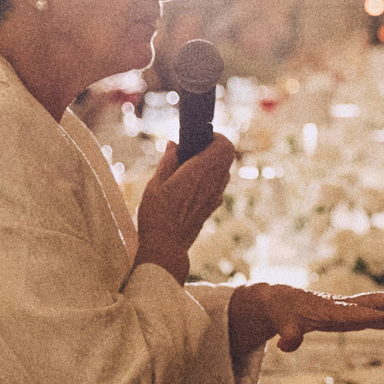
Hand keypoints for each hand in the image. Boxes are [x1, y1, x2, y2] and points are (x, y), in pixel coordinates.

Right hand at [134, 137, 236, 283]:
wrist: (166, 247)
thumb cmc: (156, 216)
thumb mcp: (155, 184)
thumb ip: (167, 161)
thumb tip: (173, 144)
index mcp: (198, 173)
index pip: (224, 145)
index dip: (216, 136)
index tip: (200, 136)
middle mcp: (212, 183)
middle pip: (228, 155)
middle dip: (214, 147)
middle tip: (194, 148)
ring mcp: (215, 195)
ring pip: (225, 169)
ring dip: (212, 163)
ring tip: (189, 166)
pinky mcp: (213, 206)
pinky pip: (219, 184)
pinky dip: (210, 177)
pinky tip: (190, 184)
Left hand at [228, 284, 383, 354]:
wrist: (285, 301)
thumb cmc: (284, 312)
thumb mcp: (283, 323)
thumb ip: (288, 335)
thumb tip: (285, 346)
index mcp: (329, 310)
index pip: (349, 313)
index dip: (364, 315)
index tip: (382, 315)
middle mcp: (346, 308)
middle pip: (376, 305)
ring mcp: (352, 312)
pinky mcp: (355, 317)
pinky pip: (381, 320)